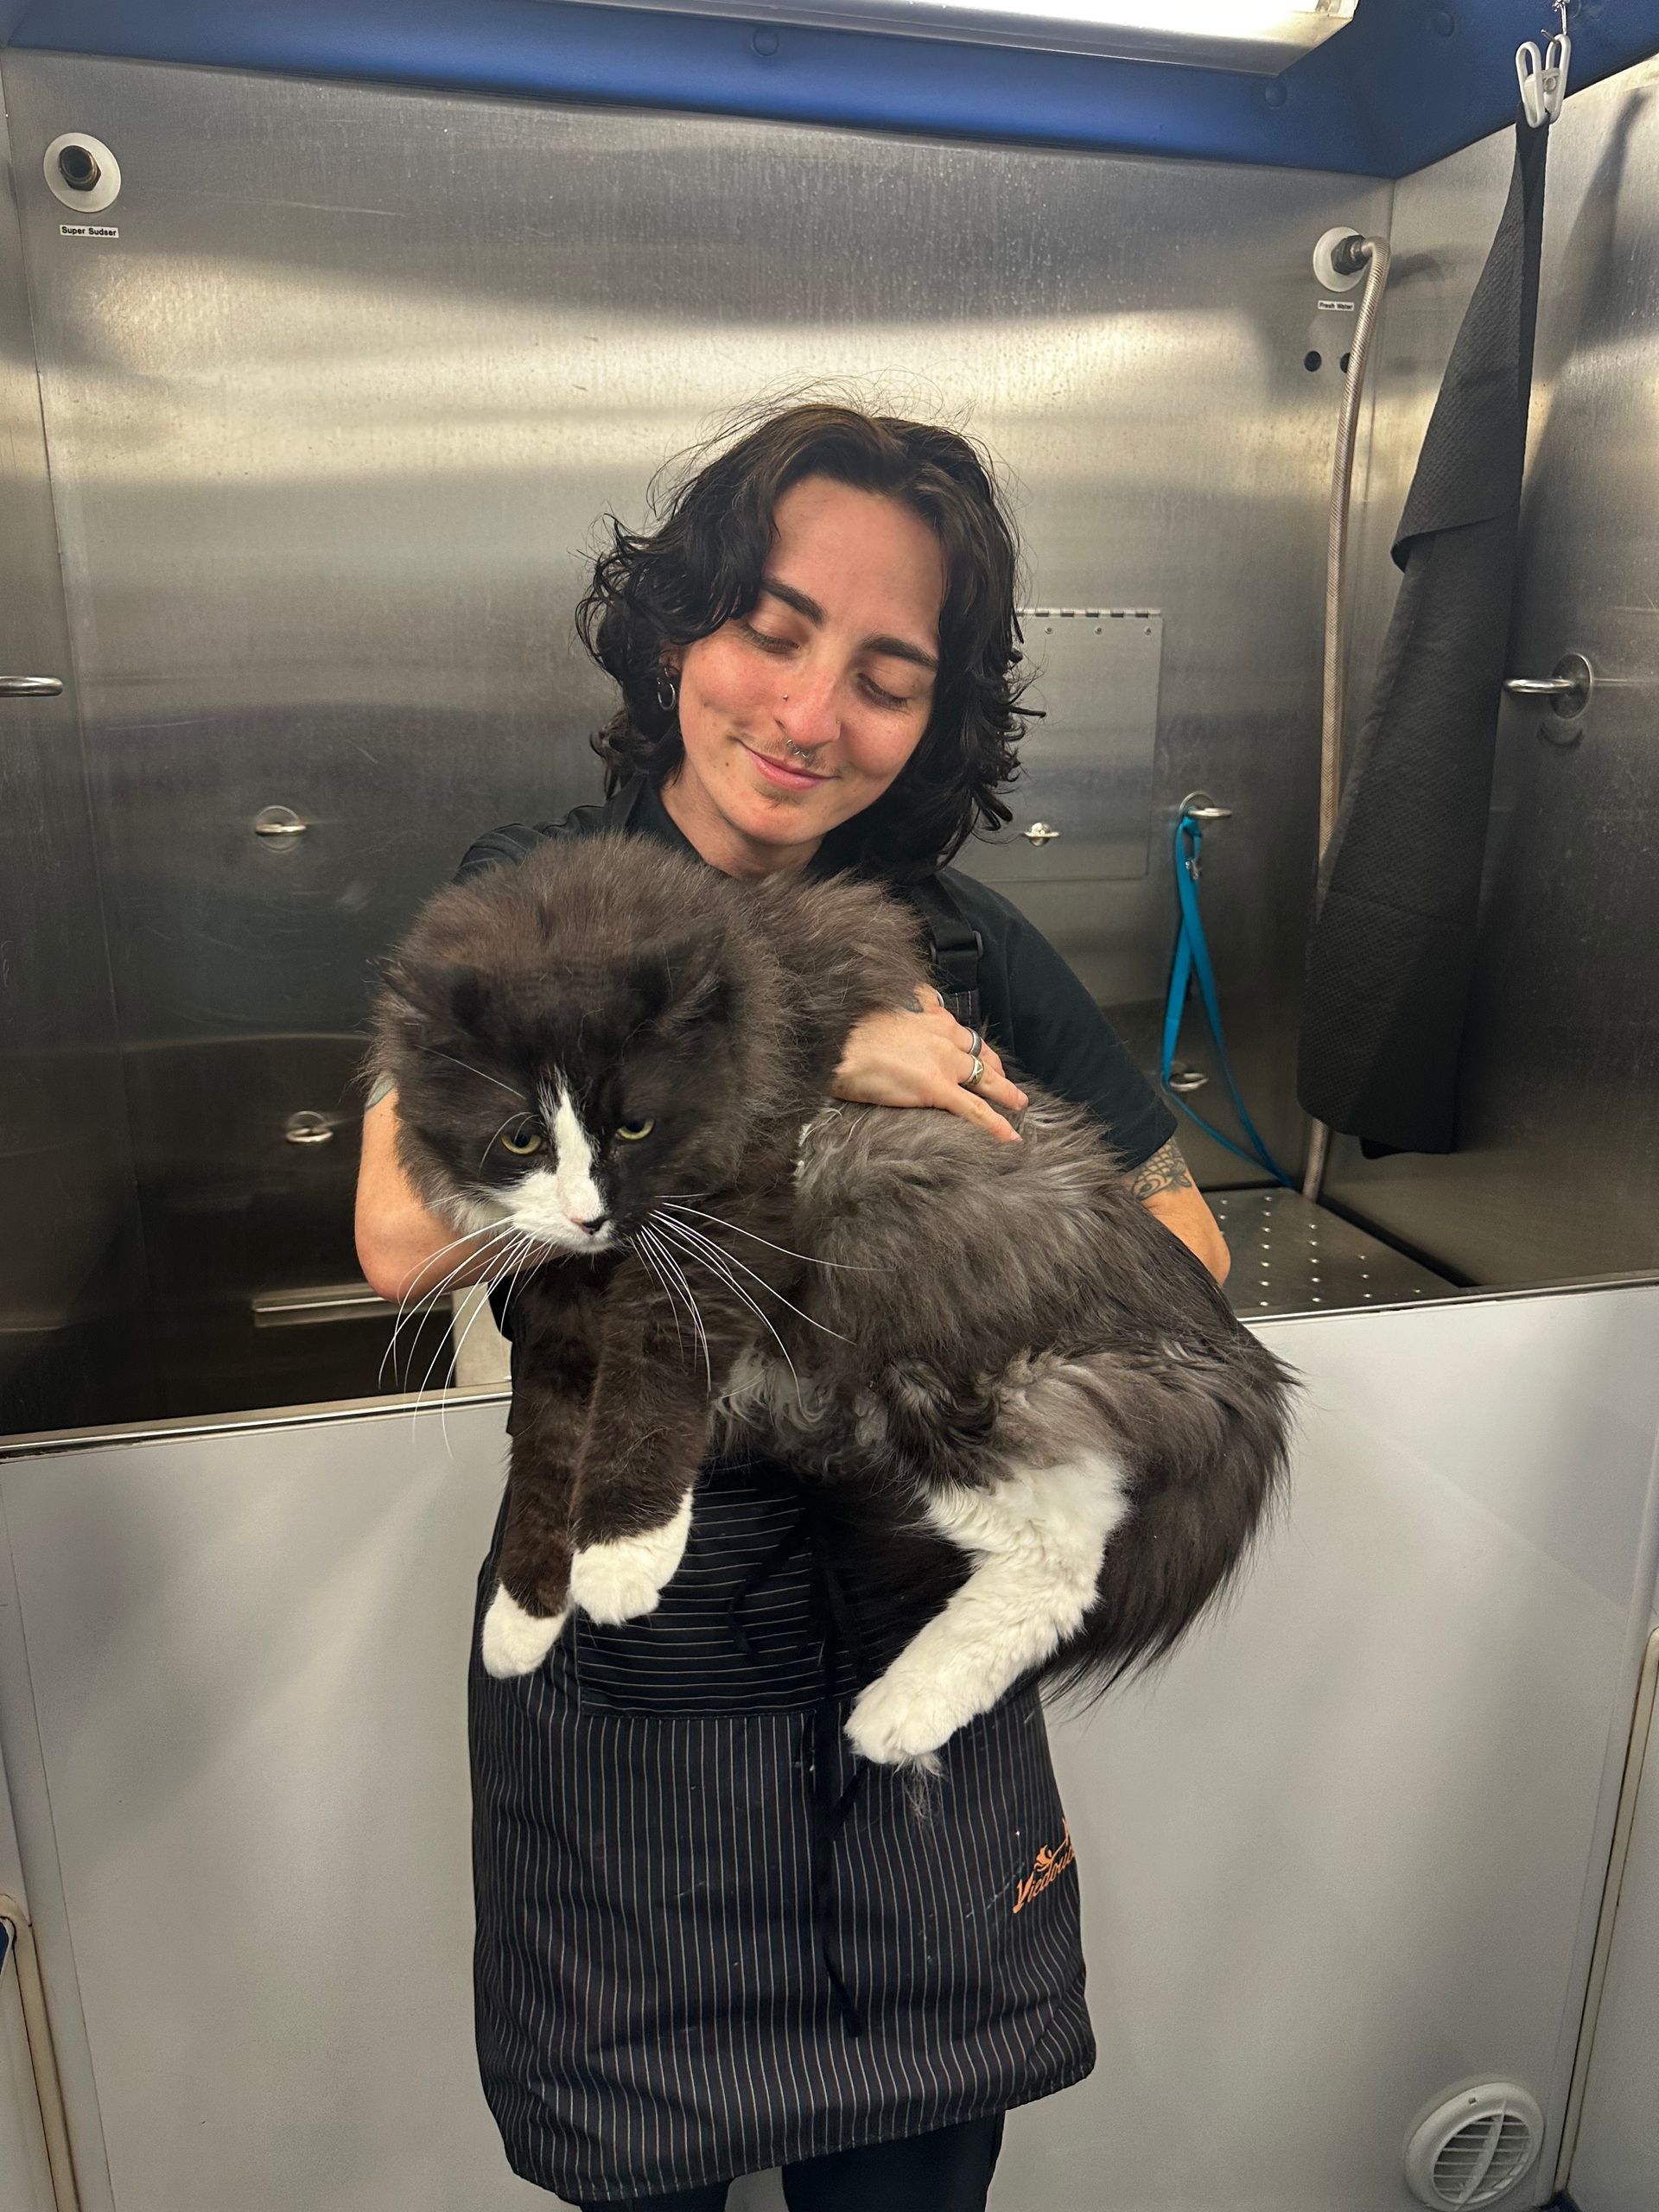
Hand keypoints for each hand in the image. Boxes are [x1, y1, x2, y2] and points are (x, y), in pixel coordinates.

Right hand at [830, 987, 1028, 1142]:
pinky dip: (995, 1124)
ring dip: (1005, 1092)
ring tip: (1019, 1104)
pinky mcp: (935, 1086)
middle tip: (1007, 1082)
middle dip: (996, 1068)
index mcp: (927, 1017)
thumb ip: (896, 1019)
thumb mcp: (876, 1012)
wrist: (834, 1044)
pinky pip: (973, 1108)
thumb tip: (894, 1031)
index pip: (960, 1032)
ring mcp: (941, 1061)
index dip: (974, 1047)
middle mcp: (941, 1035)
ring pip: (984, 1078)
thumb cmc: (845, 1033)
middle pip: (978, 1053)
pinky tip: (1010, 1136)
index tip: (979, 1055)